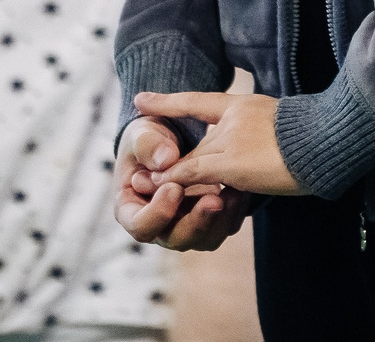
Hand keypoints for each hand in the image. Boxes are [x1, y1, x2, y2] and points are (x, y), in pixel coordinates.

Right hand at [115, 116, 253, 250]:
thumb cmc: (148, 140)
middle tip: (215, 199)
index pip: (141, 226)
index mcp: (132, 209)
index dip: (157, 213)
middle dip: (198, 221)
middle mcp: (159, 225)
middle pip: (177, 239)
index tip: (174, 187)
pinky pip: (224, 226)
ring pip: (205, 238)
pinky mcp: (208, 219)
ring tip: (236, 190)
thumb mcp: (141, 135)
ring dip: (222, 218)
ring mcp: (185, 224)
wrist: (168, 139)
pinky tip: (243, 187)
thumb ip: (147, 145)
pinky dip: (235, 210)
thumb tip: (165, 161)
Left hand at [144, 90, 304, 197]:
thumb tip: (265, 146)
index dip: (170, 102)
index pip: (200, 101)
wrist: (326, 138)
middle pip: (196, 141)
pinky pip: (194, 174)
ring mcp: (231, 140)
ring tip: (148, 184)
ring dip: (169, 176)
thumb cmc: (317, 136)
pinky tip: (161, 188)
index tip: (141, 99)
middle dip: (169, 155)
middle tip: (144, 169)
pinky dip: (175, 183)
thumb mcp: (285, 125)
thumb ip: (263, 133)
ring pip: (191, 161)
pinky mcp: (231, 163)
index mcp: (245, 106)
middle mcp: (233, 119)